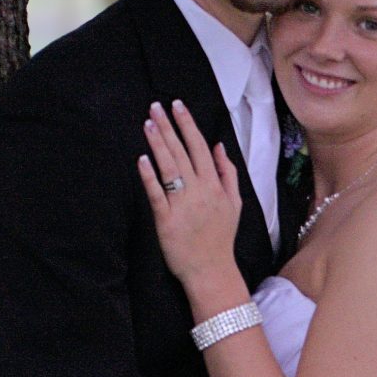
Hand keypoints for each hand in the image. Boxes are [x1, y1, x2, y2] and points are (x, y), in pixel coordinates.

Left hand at [138, 99, 243, 292]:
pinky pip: (156, 193)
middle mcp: (199, 190)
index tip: (177, 106)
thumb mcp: (234, 203)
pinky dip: (149, 176)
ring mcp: (182, 204)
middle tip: (155, 107)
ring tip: (148, 124)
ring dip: (157, 144)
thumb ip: (228, 173)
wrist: (211, 270)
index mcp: (215, 185)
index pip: (199, 147)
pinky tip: (142, 159)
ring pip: (169, 167)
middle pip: (181, 152)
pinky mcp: (166, 219)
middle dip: (168, 127)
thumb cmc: (220, 238)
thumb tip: (219, 146)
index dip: (187, 124)